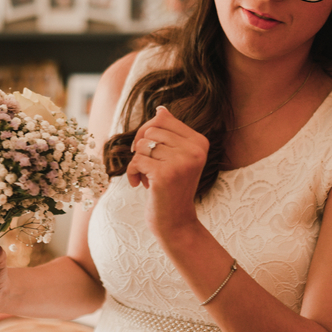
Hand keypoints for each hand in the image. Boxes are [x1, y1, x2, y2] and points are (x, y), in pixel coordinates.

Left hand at [125, 106, 208, 240]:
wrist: (176, 222)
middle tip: (145, 166)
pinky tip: (139, 185)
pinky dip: (131, 173)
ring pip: (142, 145)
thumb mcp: (176, 157)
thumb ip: (169, 133)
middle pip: (150, 129)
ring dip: (137, 162)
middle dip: (141, 146)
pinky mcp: (165, 175)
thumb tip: (160, 108)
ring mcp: (181, 162)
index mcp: (200, 142)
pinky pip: (136, 161)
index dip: (147, 131)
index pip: (163, 118)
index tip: (148, 150)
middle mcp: (195, 150)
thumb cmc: (171, 188)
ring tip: (147, 177)